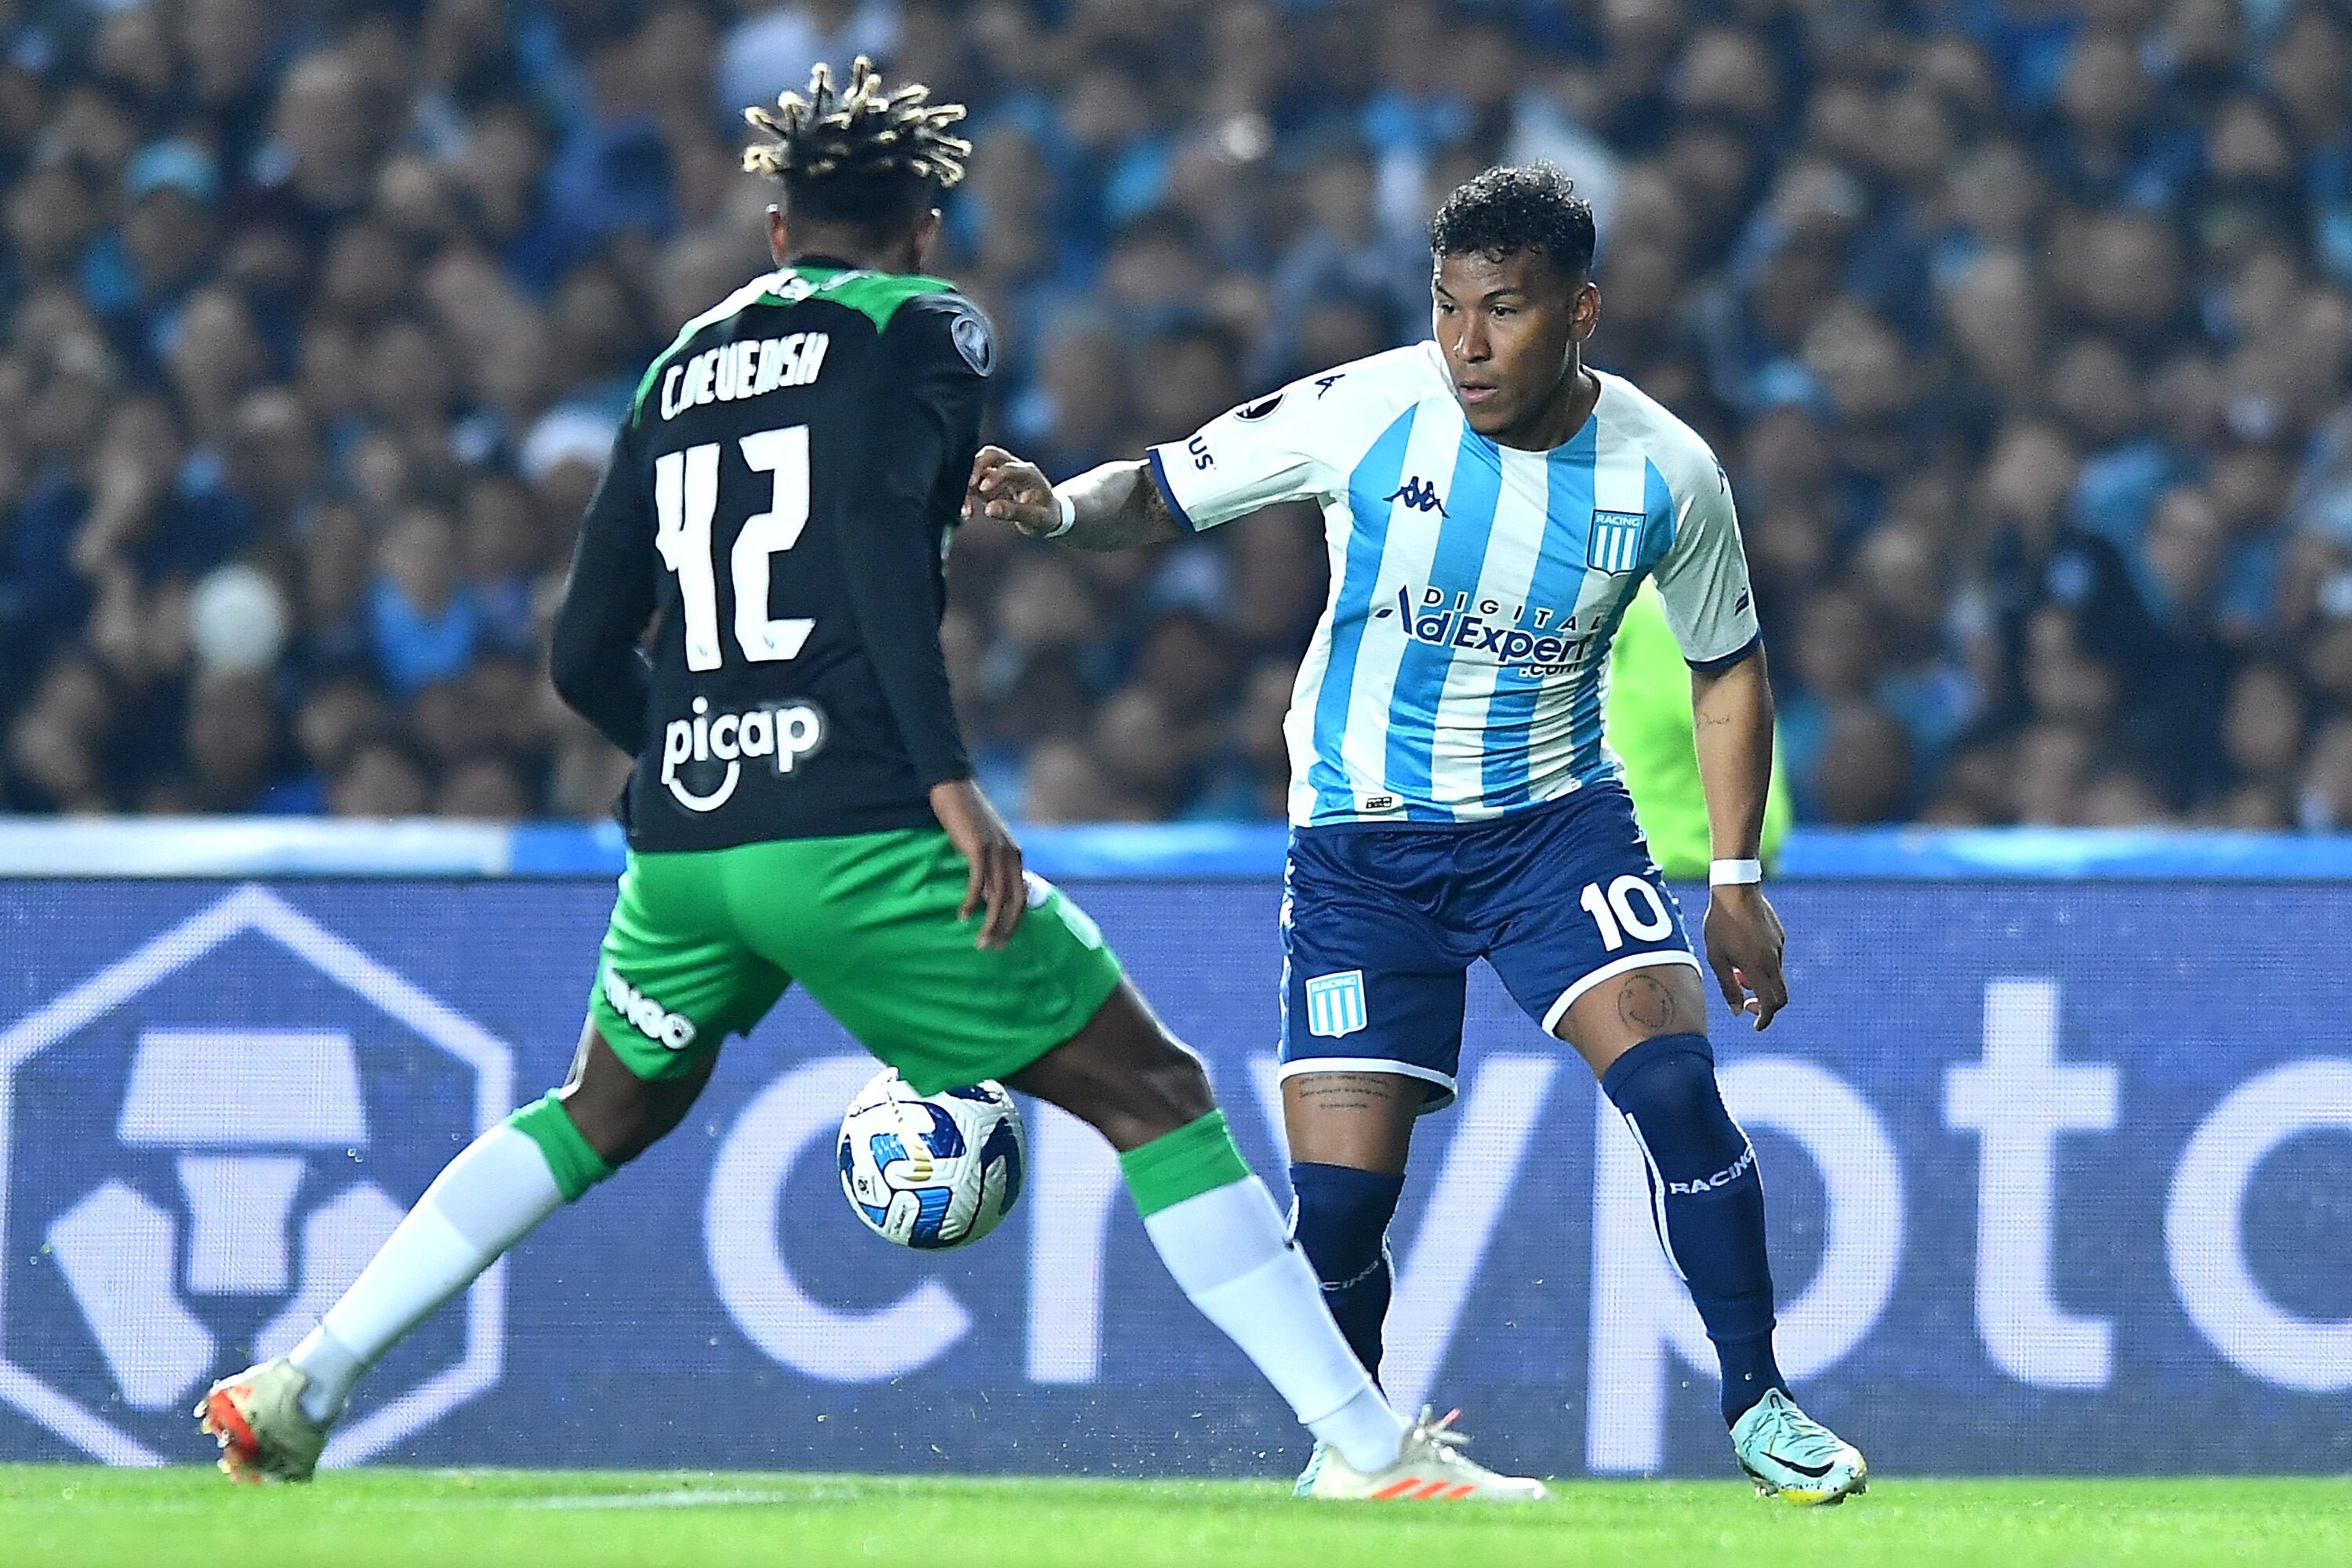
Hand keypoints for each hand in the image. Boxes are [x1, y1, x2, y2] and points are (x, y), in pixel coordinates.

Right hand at [928, 777, 1026, 949]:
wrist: (953, 787)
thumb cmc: (965, 817)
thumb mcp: (984, 844)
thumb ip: (990, 868)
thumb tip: (986, 897)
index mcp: (1015, 856)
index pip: (1022, 898)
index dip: (1014, 923)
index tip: (1003, 941)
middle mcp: (1011, 856)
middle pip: (1015, 903)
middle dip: (1005, 930)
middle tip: (992, 949)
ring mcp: (996, 852)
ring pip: (998, 898)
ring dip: (990, 924)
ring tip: (979, 941)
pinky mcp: (978, 848)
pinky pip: (978, 883)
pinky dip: (971, 902)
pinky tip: (963, 916)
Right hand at [965, 446, 1061, 536]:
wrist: (1047, 514)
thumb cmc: (1046, 515)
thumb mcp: (1037, 518)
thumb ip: (1015, 512)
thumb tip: (989, 510)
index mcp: (1028, 472)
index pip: (1008, 467)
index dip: (995, 476)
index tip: (983, 489)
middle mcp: (1013, 467)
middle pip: (990, 455)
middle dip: (975, 468)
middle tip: (967, 487)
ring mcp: (999, 473)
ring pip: (977, 467)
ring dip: (967, 484)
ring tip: (966, 509)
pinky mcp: (989, 482)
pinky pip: (973, 483)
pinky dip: (966, 494)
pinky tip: (967, 511)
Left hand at [1702, 883, 1787, 1029]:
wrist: (1736, 889)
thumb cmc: (1720, 924)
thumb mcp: (1717, 958)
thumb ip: (1728, 987)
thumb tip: (1737, 1012)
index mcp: (1759, 968)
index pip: (1771, 1004)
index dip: (1764, 1019)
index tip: (1755, 1025)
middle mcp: (1774, 960)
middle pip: (1780, 995)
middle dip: (1765, 1005)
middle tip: (1747, 1004)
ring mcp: (1779, 947)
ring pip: (1776, 976)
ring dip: (1760, 983)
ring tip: (1737, 971)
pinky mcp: (1780, 935)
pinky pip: (1775, 959)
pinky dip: (1763, 967)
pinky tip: (1744, 953)